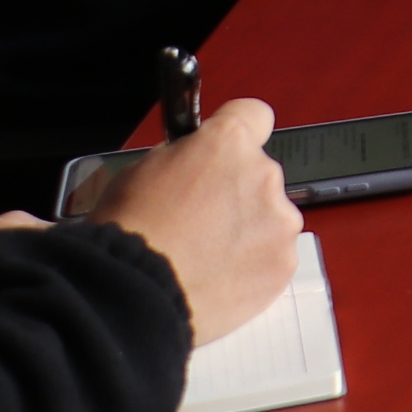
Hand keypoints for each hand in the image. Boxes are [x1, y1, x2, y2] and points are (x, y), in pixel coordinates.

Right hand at [87, 100, 301, 344]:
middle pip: (259, 174)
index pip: (252, 114)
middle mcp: (262, 174)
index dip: (236, 132)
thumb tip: (192, 161)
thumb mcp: (138, 172)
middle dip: (234, 192)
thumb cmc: (128, 235)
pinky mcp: (283, 262)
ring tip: (203, 256)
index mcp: (227, 143)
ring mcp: (279, 221)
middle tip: (199, 221)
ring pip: (269, 217)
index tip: (225, 150)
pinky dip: (252, 265)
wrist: (134, 297)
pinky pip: (273, 255)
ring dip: (247, 230)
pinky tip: (217, 277)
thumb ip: (180, 158)